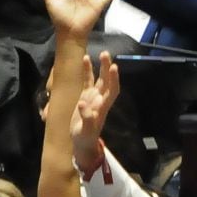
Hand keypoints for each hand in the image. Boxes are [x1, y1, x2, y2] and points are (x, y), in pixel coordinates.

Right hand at [70, 51, 119, 175]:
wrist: (82, 142)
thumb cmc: (85, 138)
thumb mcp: (85, 132)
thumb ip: (86, 119)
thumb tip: (83, 104)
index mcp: (102, 107)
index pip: (112, 90)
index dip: (114, 79)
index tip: (114, 68)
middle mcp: (101, 99)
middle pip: (107, 81)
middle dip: (107, 68)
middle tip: (106, 54)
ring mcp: (94, 97)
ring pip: (99, 79)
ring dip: (101, 67)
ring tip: (100, 53)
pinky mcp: (85, 96)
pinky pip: (88, 81)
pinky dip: (87, 71)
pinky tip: (85, 59)